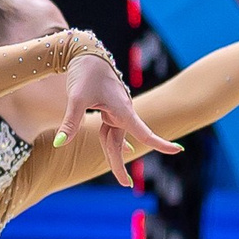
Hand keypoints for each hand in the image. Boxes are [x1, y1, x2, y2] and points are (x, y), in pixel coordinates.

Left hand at [56, 52, 179, 187]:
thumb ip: (70, 122)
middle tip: (125, 185)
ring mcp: (115, 111)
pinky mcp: (108, 109)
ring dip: (115, 156)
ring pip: (115, 138)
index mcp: (121, 109)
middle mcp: (122, 112)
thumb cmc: (84, 73)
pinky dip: (115, 142)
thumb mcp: (76, 98)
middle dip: (120, 164)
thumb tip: (60, 143)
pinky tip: (125, 151)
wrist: (85, 53)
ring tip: (122, 179)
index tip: (178, 150)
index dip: (159, 143)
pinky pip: (112, 130)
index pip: (143, 131)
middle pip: (122, 143)